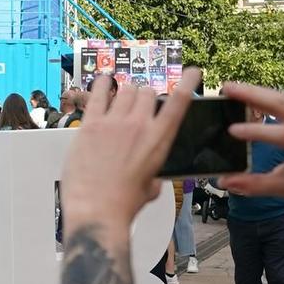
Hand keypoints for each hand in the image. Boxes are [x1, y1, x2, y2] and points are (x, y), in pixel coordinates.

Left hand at [61, 71, 198, 230]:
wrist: (97, 211)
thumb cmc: (123, 204)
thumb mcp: (150, 187)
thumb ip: (153, 172)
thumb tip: (151, 176)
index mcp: (159, 140)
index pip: (179, 102)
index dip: (188, 83)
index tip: (192, 72)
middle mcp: (139, 126)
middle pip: (147, 92)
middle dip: (144, 96)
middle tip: (138, 104)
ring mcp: (114, 123)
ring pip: (125, 90)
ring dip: (125, 93)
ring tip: (119, 100)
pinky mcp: (91, 125)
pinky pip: (97, 94)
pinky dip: (102, 84)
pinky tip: (103, 80)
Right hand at [220, 83, 283, 206]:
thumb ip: (256, 185)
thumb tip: (225, 181)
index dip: (257, 131)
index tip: (232, 130)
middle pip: (283, 104)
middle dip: (253, 94)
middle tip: (227, 89)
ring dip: (257, 92)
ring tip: (232, 88)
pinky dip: (266, 98)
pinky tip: (248, 95)